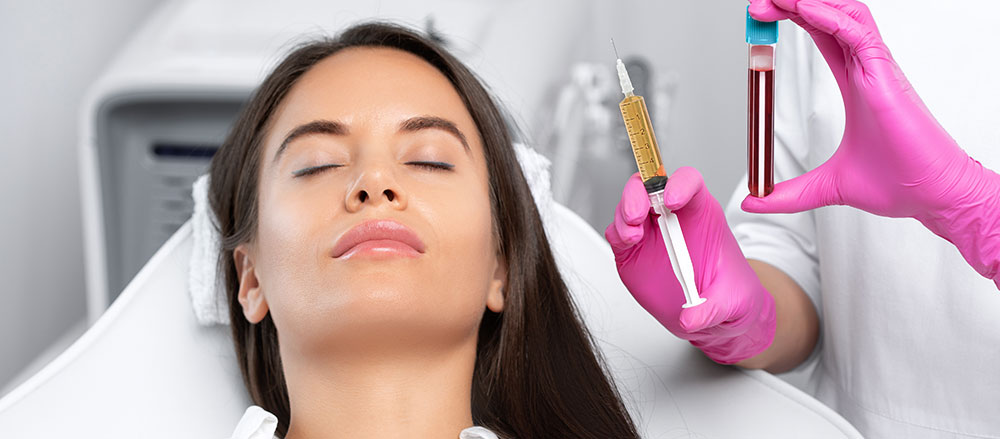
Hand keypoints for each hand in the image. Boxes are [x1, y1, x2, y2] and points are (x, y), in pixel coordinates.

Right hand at [605, 169, 775, 363]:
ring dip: (625, 214)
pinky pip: (617, 232)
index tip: (671, 200)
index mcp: (702, 214)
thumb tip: (690, 318)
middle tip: (636, 216)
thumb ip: (711, 309)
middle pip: (651, 187)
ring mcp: (651, 232)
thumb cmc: (729, 293)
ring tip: (632, 236)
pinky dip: (617, 233)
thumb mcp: (732, 302)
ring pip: (630, 205)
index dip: (679, 184)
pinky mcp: (633, 251)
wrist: (715, 313)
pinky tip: (627, 244)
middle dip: (639, 194)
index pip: (689, 182)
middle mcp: (673, 218)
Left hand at [743, 0, 999, 285]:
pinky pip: (859, 35)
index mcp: (856, 83)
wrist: (934, 197)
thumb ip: (789, 193)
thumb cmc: (899, 184)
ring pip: (847, 15)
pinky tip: (805, 10)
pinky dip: (831, 18)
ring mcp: (879, 70)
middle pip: (831, 16)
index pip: (823, 35)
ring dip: (811, 3)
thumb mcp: (827, 187)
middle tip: (760, 2)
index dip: (796, 18)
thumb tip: (753, 201)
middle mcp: (868, 69)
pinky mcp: (887, 78)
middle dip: (796, 3)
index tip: (762, 15)